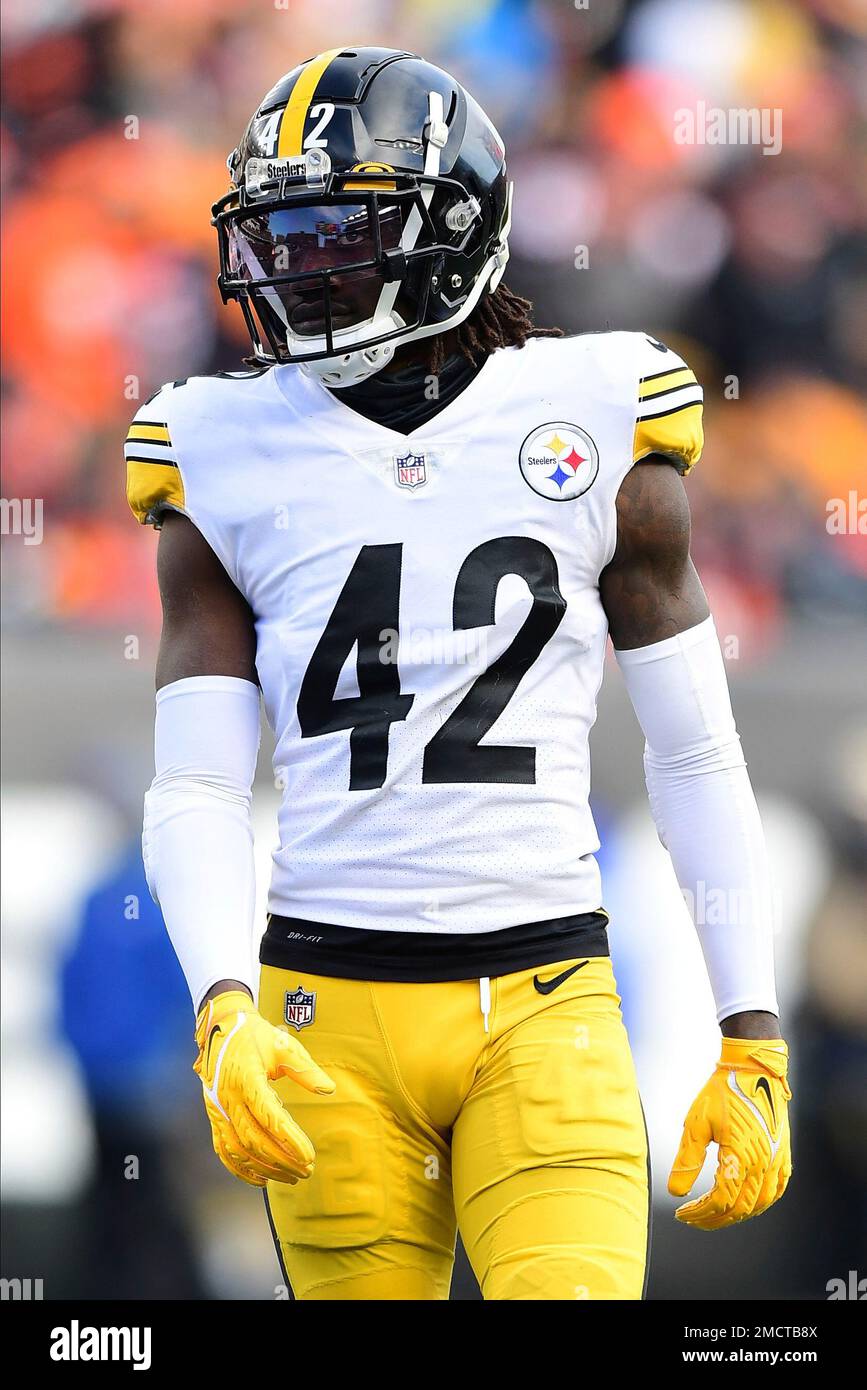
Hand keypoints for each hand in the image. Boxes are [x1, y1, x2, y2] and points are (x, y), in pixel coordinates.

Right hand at [193, 989, 334, 1186]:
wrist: (221, 1028)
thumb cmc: (256, 1036)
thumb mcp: (283, 1046)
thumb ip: (305, 1070)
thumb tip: (329, 1089)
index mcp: (246, 1079)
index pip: (270, 1118)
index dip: (290, 1140)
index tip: (310, 1156)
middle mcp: (228, 1098)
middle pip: (255, 1139)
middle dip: (282, 1160)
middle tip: (307, 1171)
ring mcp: (218, 1109)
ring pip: (239, 1149)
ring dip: (265, 1168)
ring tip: (291, 1177)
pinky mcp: (214, 1116)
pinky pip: (223, 1149)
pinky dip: (240, 1169)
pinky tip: (260, 1180)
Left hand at [668, 1037, 791, 1229]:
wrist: (753, 1069)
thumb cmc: (722, 1092)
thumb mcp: (697, 1123)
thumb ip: (687, 1160)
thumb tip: (675, 1191)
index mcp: (741, 1156)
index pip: (721, 1201)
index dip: (700, 1213)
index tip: (682, 1212)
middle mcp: (764, 1163)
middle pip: (741, 1208)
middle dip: (715, 1219)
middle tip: (694, 1218)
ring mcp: (777, 1160)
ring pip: (761, 1203)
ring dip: (738, 1215)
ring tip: (715, 1215)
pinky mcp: (784, 1153)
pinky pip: (777, 1189)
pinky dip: (761, 1203)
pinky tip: (747, 1202)